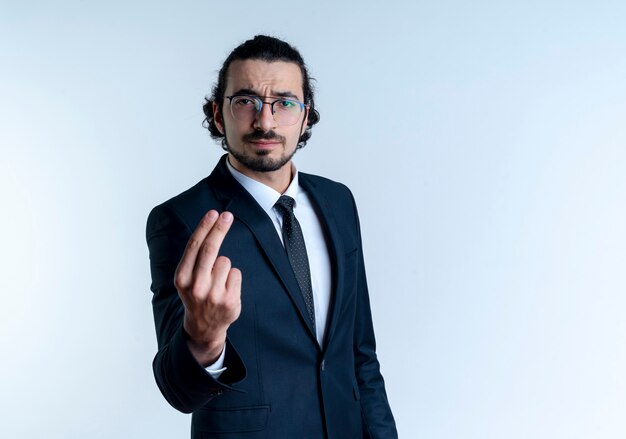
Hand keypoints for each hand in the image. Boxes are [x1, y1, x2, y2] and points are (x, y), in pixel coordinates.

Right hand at [174, 210, 241, 365]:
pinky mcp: (229, 301)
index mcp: (182, 278)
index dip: (204, 227)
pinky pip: (236, 273)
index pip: (194, 247)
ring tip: (218, 281)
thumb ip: (195, 258)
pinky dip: (233, 277)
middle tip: (227, 216)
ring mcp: (213, 295)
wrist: (203, 327)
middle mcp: (195, 286)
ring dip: (224, 266)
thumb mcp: (186, 278)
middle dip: (219, 229)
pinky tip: (226, 289)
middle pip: (210, 249)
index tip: (213, 213)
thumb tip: (210, 228)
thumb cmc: (196, 294)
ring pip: (226, 261)